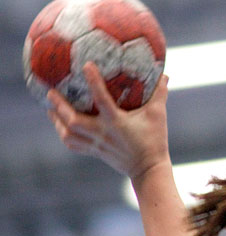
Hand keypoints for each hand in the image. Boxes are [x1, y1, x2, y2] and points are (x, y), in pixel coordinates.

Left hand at [47, 62, 170, 179]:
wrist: (148, 169)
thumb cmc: (155, 140)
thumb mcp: (158, 115)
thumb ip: (159, 94)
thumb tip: (164, 76)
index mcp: (117, 122)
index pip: (102, 99)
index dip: (94, 81)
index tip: (87, 65)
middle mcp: (102, 133)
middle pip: (72, 121)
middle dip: (59, 106)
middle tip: (51, 91)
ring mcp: (97, 144)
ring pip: (68, 134)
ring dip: (57, 121)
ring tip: (50, 107)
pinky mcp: (95, 152)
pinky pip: (73, 144)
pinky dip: (64, 134)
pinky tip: (61, 125)